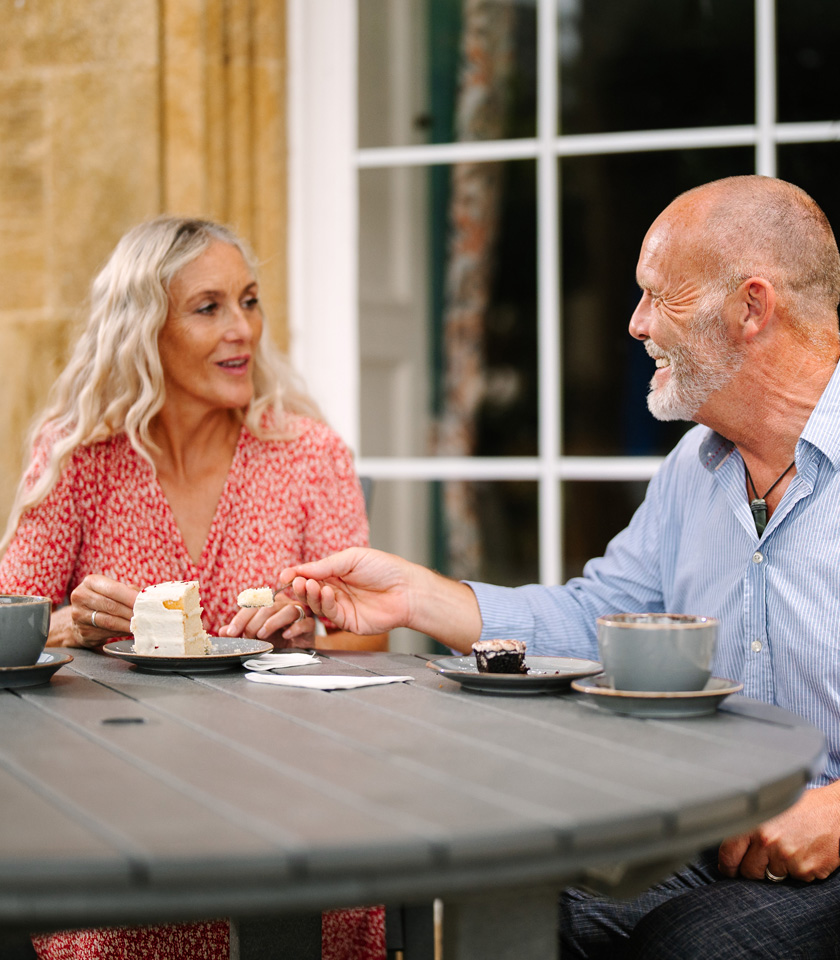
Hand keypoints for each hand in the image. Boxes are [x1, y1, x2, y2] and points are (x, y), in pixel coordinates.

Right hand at [49, 575, 138, 647]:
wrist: (82, 618)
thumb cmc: (104, 600)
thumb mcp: (113, 591)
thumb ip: (129, 592)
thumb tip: (147, 598)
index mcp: (91, 582)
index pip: (113, 589)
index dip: (130, 597)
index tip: (144, 602)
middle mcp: (81, 596)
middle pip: (111, 606)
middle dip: (131, 611)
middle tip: (147, 616)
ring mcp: (79, 615)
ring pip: (109, 621)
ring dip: (128, 624)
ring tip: (141, 624)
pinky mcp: (83, 632)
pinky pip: (107, 632)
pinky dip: (122, 632)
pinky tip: (131, 631)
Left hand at [219, 597, 315, 647]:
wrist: (297, 649)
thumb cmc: (276, 638)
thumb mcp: (254, 635)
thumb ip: (239, 631)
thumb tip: (223, 631)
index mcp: (269, 603)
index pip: (253, 605)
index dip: (240, 618)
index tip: (232, 632)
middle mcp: (284, 604)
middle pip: (269, 606)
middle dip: (254, 622)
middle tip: (248, 637)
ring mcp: (299, 613)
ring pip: (288, 610)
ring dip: (272, 622)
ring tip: (262, 635)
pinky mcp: (310, 624)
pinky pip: (305, 622)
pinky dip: (294, 628)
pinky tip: (286, 635)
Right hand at [278, 548, 415, 635]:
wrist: (407, 589)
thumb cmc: (385, 569)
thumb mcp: (352, 558)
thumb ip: (326, 565)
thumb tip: (301, 570)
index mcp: (336, 573)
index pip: (309, 575)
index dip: (296, 576)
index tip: (284, 576)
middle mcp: (336, 590)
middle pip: (309, 591)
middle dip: (300, 587)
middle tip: (295, 582)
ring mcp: (341, 607)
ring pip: (316, 604)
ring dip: (310, 595)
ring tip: (309, 585)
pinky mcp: (347, 622)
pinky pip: (330, 615)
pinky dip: (326, 604)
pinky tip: (327, 593)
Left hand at [718, 781, 839, 882]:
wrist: (836, 811)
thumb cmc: (801, 807)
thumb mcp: (769, 807)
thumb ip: (749, 826)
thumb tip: (729, 845)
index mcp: (754, 824)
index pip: (729, 854)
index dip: (727, 865)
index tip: (728, 868)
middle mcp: (768, 842)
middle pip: (748, 871)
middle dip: (752, 868)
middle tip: (762, 858)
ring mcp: (788, 859)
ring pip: (771, 876)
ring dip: (777, 868)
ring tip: (789, 848)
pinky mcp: (807, 871)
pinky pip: (794, 879)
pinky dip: (798, 870)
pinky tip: (804, 852)